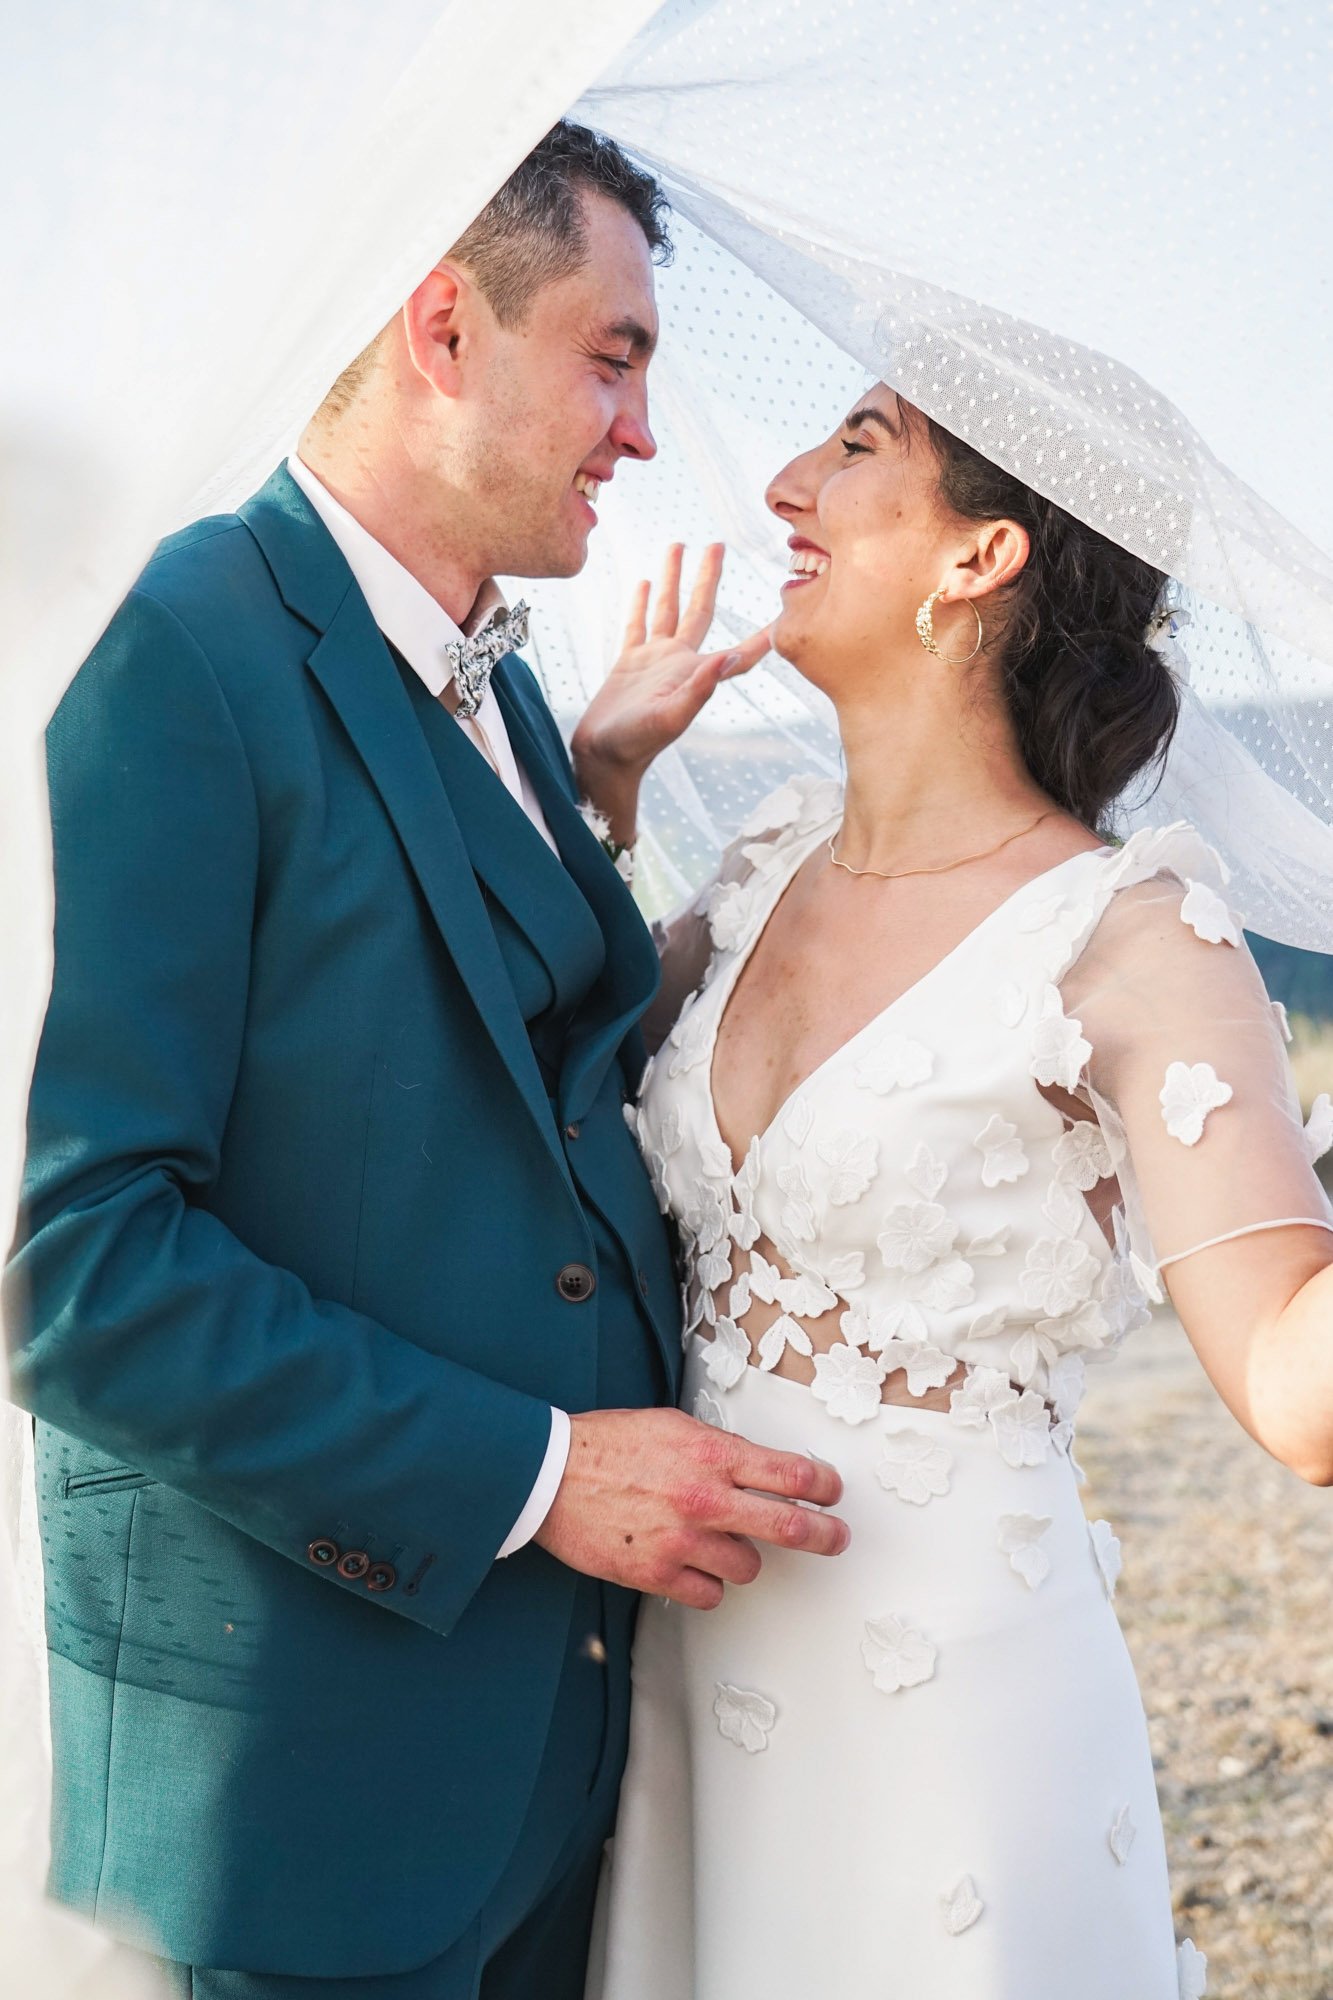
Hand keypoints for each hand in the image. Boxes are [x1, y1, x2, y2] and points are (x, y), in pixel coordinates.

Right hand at [533, 1405, 847, 1608]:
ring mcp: (681, 1541)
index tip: (832, 1492)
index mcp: (711, 1454)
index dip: (823, 1486)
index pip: (790, 1473)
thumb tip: (759, 1468)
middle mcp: (703, 1499)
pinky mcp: (656, 1574)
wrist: (550, 1475)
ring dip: (742, 1556)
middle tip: (835, 1538)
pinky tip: (691, 1564)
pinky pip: (710, 1594)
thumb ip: (719, 1449)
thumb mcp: (673, 1426)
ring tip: (719, 1541)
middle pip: (788, 1526)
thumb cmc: (608, 1444)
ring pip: (748, 1567)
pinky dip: (707, 1583)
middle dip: (823, 1535)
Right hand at [571, 544, 771, 845]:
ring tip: (677, 545)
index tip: (784, 610)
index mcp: (697, 675)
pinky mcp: (629, 663)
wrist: (603, 758)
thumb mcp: (671, 717)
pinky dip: (641, 602)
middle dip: (708, 577)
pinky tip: (643, 581)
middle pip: (699, 610)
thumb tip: (729, 656)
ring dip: (673, 579)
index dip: (763, 636)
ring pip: (667, 609)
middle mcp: (681, 663)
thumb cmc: (637, 744)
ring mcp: (655, 661)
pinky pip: (637, 623)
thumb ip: (700, 689)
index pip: (739, 652)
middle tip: (716, 544)